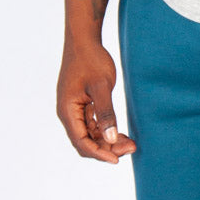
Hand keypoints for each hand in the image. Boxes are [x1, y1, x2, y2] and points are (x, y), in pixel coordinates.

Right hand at [57, 39, 136, 162]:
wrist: (84, 40)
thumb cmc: (91, 60)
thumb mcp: (101, 86)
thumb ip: (106, 112)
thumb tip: (110, 138)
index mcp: (67, 110)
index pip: (81, 141)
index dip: (99, 153)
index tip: (117, 159)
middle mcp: (68, 113)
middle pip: (86, 141)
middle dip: (107, 148)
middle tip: (131, 148)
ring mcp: (74, 110)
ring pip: (91, 135)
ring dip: (108, 141)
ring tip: (131, 143)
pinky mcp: (82, 105)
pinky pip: (93, 125)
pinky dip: (106, 131)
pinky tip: (122, 133)